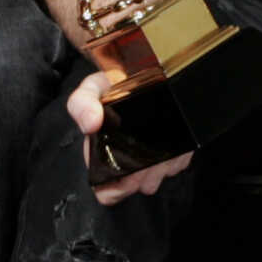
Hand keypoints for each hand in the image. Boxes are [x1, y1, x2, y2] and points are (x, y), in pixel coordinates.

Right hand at [67, 69, 192, 204]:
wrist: (138, 70)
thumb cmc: (110, 84)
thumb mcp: (90, 90)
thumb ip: (82, 104)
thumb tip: (90, 123)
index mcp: (103, 155)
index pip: (107, 191)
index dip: (117, 190)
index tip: (128, 177)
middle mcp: (127, 158)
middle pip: (138, 186)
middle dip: (145, 179)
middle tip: (151, 166)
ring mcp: (152, 153)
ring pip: (161, 175)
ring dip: (164, 167)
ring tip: (163, 150)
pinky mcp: (175, 147)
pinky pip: (180, 160)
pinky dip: (179, 153)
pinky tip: (174, 140)